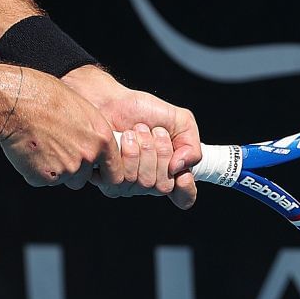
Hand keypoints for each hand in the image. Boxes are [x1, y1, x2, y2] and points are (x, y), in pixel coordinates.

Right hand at [0, 69, 116, 190]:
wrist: (17, 103)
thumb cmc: (45, 97)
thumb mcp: (81, 108)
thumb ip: (91, 132)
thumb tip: (92, 143)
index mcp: (101, 139)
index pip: (114, 172)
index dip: (103, 174)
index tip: (96, 172)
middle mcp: (87, 156)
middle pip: (83, 178)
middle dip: (72, 170)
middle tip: (55, 150)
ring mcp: (65, 169)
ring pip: (62, 179)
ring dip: (53, 170)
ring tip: (40, 146)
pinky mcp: (43, 177)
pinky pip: (41, 180)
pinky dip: (34, 170)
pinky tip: (29, 150)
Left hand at [61, 66, 199, 208]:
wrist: (110, 101)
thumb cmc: (142, 111)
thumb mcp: (180, 121)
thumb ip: (192, 146)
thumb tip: (181, 168)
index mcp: (168, 172)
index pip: (183, 197)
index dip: (185, 188)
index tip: (181, 170)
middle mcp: (148, 182)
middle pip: (164, 186)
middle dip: (162, 153)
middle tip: (154, 134)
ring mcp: (127, 184)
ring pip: (145, 182)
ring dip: (145, 149)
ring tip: (138, 133)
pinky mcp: (107, 178)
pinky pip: (124, 178)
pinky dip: (130, 152)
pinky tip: (125, 139)